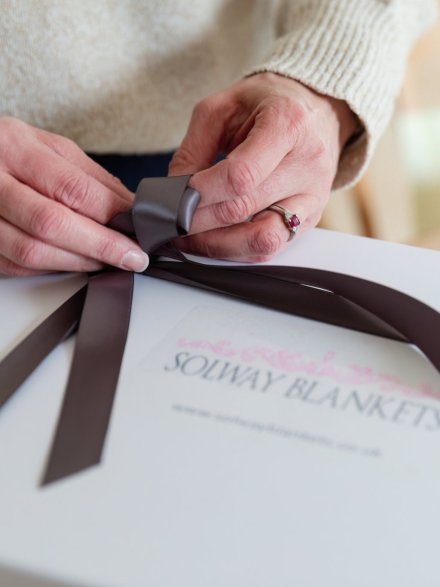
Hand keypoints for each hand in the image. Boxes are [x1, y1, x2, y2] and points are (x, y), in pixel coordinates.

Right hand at [0, 117, 148, 275]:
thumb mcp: (51, 149)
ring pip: (32, 251)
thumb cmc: (11, 151)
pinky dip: (52, 268)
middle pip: (52, 223)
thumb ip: (91, 179)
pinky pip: (17, 266)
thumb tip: (131, 210)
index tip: (138, 233)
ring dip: (79, 262)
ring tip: (107, 261)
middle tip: (131, 257)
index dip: (111, 217)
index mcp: (15, 147)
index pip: (72, 188)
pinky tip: (74, 263)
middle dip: (101, 245)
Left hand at [170, 73, 357, 261]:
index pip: (241, 174)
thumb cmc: (268, 104)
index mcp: (288, 124)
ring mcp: (313, 196)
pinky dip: (238, 251)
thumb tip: (172, 194)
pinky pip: (272, 247)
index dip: (201, 193)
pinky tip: (217, 241)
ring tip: (192, 239)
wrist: (316, 110)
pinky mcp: (311, 218)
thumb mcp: (222, 107)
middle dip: (198, 222)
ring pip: (262, 239)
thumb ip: (193, 149)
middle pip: (244, 209)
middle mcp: (308, 163)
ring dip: (219, 246)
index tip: (176, 198)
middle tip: (171, 224)